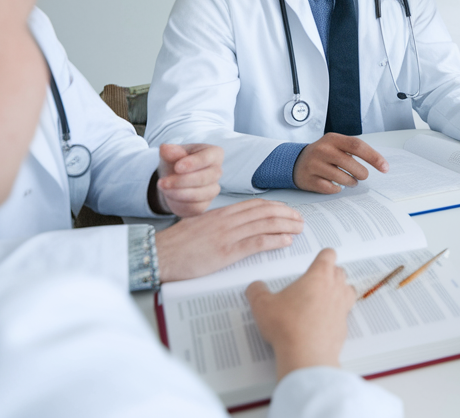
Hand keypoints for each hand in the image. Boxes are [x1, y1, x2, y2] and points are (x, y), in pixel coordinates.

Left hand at [155, 143, 222, 216]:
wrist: (172, 180)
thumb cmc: (175, 162)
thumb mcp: (171, 154)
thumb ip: (170, 151)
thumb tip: (165, 148)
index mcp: (214, 154)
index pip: (207, 158)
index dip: (193, 163)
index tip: (177, 167)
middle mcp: (217, 171)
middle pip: (205, 178)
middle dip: (182, 181)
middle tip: (162, 182)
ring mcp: (213, 189)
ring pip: (200, 194)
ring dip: (178, 192)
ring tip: (163, 187)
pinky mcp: (205, 204)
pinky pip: (195, 206)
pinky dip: (180, 202)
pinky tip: (170, 195)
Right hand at [156, 199, 304, 281]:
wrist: (159, 254)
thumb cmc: (177, 245)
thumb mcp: (199, 226)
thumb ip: (217, 224)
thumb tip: (233, 226)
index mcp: (221, 213)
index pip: (255, 205)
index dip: (275, 207)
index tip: (288, 211)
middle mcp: (227, 220)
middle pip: (264, 212)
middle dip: (286, 214)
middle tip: (300, 219)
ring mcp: (227, 235)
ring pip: (264, 224)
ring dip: (286, 225)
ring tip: (299, 228)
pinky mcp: (226, 252)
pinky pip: (256, 242)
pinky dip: (274, 240)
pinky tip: (286, 241)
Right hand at [246, 248, 355, 378]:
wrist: (306, 355)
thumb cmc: (288, 326)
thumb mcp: (262, 305)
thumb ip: (257, 291)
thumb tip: (255, 287)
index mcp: (318, 276)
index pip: (328, 255)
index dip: (323, 256)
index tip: (317, 260)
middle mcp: (335, 288)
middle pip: (339, 272)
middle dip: (329, 274)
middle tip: (315, 281)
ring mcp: (342, 308)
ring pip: (347, 291)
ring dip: (338, 292)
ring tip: (322, 298)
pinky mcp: (343, 327)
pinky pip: (343, 315)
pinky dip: (335, 315)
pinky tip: (321, 322)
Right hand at [293, 134, 389, 193]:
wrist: (295, 163)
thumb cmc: (323, 154)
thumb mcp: (336, 145)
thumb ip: (354, 150)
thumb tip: (379, 163)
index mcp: (332, 139)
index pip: (357, 146)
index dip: (374, 157)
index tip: (384, 167)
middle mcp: (322, 150)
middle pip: (351, 164)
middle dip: (362, 173)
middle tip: (362, 176)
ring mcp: (314, 165)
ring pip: (342, 179)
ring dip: (351, 182)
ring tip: (350, 180)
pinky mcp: (309, 180)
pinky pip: (331, 188)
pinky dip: (338, 189)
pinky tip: (335, 184)